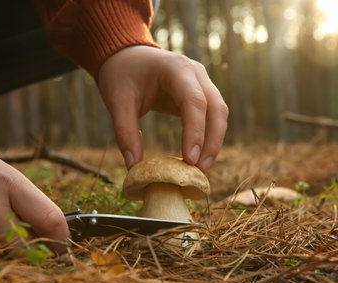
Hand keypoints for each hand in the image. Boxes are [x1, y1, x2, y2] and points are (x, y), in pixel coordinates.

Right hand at [0, 144, 68, 251]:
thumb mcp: (3, 173)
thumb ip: (28, 201)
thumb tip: (53, 233)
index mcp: (6, 182)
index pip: (50, 219)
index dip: (63, 240)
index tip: (64, 250)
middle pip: (26, 249)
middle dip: (32, 252)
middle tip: (30, 248)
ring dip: (2, 253)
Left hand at [98, 46, 227, 171]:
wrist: (125, 56)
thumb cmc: (121, 75)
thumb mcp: (117, 102)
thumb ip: (125, 133)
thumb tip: (134, 168)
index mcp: (175, 68)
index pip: (194, 101)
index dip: (195, 131)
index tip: (190, 160)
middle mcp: (195, 72)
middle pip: (216, 108)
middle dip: (212, 141)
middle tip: (200, 171)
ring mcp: (201, 81)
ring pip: (219, 113)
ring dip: (214, 141)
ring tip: (200, 169)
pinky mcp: (200, 92)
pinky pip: (212, 115)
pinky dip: (209, 135)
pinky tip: (198, 156)